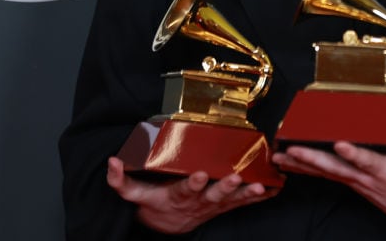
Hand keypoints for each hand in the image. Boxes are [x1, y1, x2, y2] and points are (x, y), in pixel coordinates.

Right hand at [106, 157, 277, 233]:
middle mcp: (198, 202)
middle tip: (235, 177)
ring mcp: (214, 205)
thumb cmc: (155, 202)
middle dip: (225, 186)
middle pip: (213, 195)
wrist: (168, 225)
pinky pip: (244, 203)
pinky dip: (259, 197)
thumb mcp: (136, 195)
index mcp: (177, 195)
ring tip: (260, 186)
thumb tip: (110, 162)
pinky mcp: (225, 205)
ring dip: (247, 193)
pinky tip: (275, 189)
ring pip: (232, 200)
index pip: (185, 189)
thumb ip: (121, 181)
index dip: (193, 183)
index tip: (200, 174)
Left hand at [273, 137, 385, 237]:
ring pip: (326, 173)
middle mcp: (368, 179)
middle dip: (312, 158)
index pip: (369, 162)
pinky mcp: (354, 183)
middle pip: (336, 169)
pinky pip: (327, 176)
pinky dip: (308, 169)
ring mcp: (358, 183)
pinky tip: (292, 163)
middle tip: (291, 149)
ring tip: (280, 156)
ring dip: (302, 164)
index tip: (340, 145)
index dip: (354, 154)